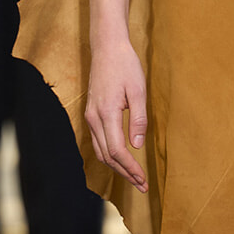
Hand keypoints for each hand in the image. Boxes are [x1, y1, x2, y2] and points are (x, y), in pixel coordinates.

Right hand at [86, 35, 148, 191]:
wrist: (107, 47)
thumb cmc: (125, 65)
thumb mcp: (138, 90)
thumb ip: (138, 119)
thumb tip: (137, 145)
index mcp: (106, 113)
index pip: (116, 151)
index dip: (130, 168)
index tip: (143, 179)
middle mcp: (94, 118)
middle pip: (107, 156)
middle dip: (125, 173)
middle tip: (142, 185)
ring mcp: (90, 116)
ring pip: (100, 151)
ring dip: (117, 167)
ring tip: (134, 178)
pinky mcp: (91, 114)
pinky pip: (98, 142)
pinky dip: (109, 156)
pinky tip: (122, 161)